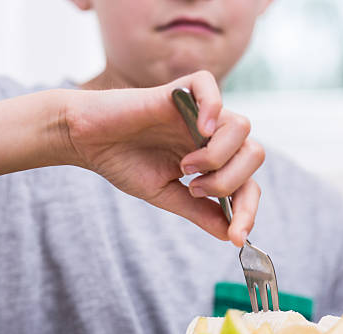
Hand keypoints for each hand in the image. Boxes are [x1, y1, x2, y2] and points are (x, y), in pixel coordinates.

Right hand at [60, 71, 263, 245]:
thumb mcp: (166, 195)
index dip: (247, 210)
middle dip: (231, 182)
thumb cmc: (124, 163)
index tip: (236, 237)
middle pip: (254, 154)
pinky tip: (199, 130)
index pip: (248, 182)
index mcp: (213, 159)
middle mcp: (212, 134)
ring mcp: (198, 111)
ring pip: (241, 126)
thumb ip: (199, 211)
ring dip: (218, 156)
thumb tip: (229, 234)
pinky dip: (212, 108)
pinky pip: (210, 87)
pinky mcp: (178, 91)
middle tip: (194, 189)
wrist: (87, 141)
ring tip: (185, 167)